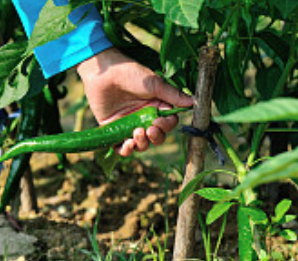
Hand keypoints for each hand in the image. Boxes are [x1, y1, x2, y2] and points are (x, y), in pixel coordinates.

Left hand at [76, 48, 193, 156]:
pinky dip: (125, 150)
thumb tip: (194, 102)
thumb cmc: (129, 73)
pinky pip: (120, 147)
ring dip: (141, 144)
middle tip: (149, 129)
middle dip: (155, 137)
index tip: (159, 122)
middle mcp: (144, 118)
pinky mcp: (113, 130)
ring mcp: (128, 125)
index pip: (168, 124)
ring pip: (140, 145)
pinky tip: (126, 145)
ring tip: (136, 133)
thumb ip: (172, 95)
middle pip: (155, 137)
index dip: (166, 127)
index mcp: (156, 107)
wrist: (103, 72)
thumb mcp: (153, 84)